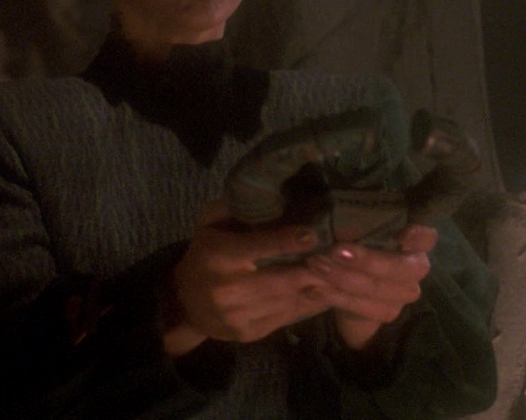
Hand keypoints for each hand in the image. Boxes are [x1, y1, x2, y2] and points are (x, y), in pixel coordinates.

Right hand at [165, 200, 330, 355]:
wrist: (185, 304)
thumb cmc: (205, 254)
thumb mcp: (209, 224)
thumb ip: (233, 208)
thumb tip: (268, 191)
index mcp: (219, 256)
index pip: (258, 247)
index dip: (287, 241)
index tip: (314, 233)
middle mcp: (228, 288)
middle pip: (280, 279)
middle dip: (313, 269)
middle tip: (340, 256)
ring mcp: (239, 315)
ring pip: (288, 301)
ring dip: (316, 287)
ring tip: (341, 273)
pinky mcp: (250, 333)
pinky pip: (287, 318)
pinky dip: (309, 305)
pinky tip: (327, 293)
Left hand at [305, 224, 436, 349]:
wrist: (344, 286)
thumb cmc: (351, 243)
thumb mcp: (350, 228)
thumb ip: (350, 222)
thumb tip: (327, 216)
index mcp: (413, 240)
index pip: (426, 236)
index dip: (419, 235)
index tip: (404, 233)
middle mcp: (414, 266)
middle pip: (400, 267)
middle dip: (366, 260)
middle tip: (335, 251)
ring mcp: (404, 292)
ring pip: (377, 288)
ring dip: (342, 278)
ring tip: (314, 266)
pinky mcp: (388, 312)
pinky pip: (363, 309)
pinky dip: (335, 297)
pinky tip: (314, 289)